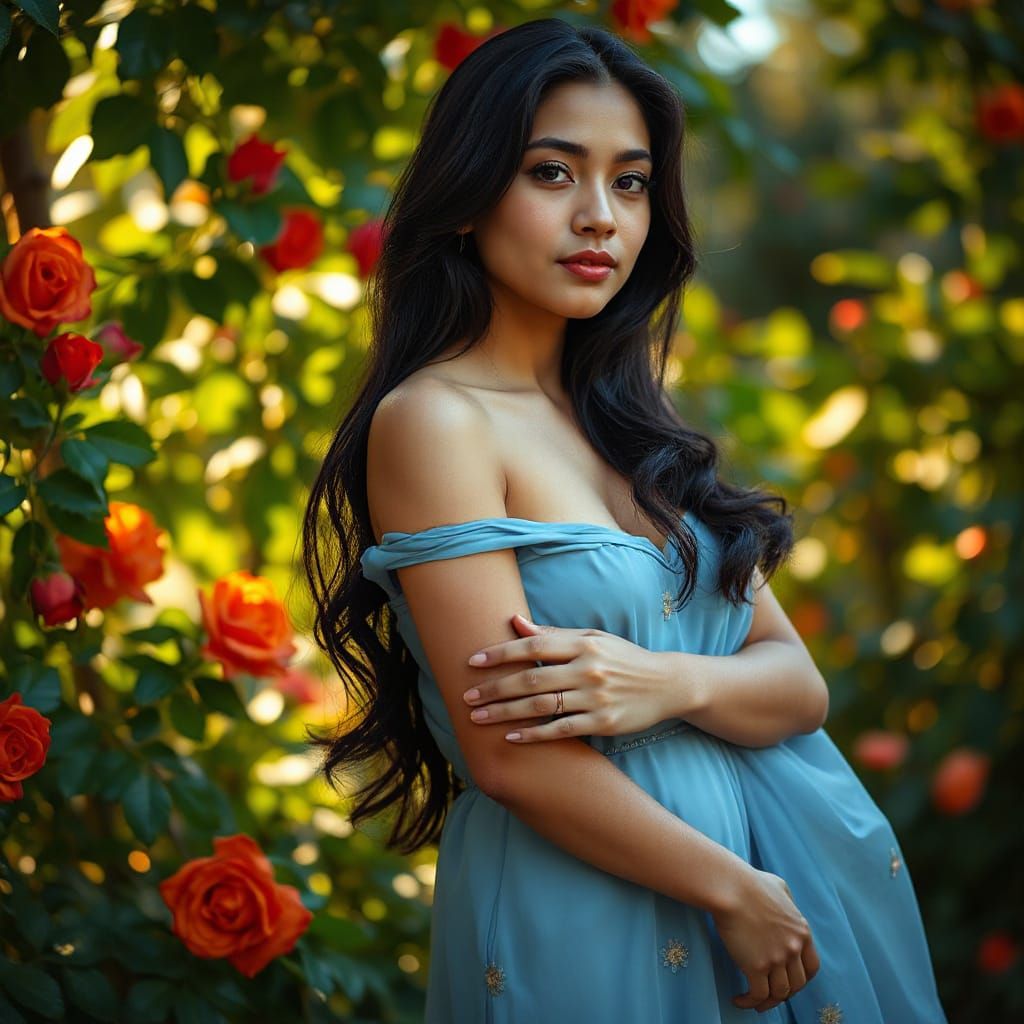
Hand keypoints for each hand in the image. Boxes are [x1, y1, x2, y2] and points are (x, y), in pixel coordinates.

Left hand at [462, 613, 670, 742]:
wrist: (666, 684)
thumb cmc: (623, 658)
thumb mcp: (593, 638)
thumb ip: (554, 634)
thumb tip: (515, 622)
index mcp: (583, 644)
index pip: (533, 647)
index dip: (500, 654)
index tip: (473, 662)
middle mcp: (588, 669)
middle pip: (531, 679)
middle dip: (495, 688)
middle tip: (467, 697)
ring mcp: (596, 697)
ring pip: (541, 706)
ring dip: (506, 713)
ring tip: (478, 718)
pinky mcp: (603, 723)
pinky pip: (561, 729)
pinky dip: (534, 735)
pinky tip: (511, 737)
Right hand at [712, 865, 820, 1012]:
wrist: (730, 888)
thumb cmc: (749, 883)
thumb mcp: (780, 887)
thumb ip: (789, 902)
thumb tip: (786, 907)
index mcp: (802, 931)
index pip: (812, 967)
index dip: (802, 979)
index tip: (789, 981)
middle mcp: (794, 948)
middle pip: (797, 984)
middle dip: (785, 992)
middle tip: (770, 992)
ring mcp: (776, 959)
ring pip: (779, 993)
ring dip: (768, 1002)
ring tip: (754, 1002)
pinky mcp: (756, 966)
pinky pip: (758, 995)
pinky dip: (749, 1002)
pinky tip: (738, 999)